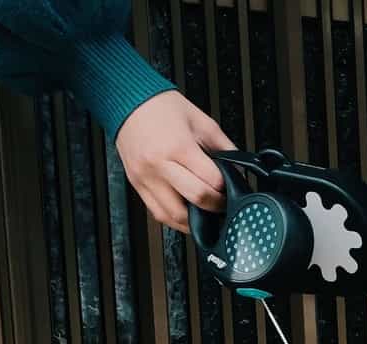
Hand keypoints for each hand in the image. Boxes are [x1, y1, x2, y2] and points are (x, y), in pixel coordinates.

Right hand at [115, 90, 233, 228]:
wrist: (127, 101)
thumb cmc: (162, 108)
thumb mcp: (203, 122)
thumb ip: (225, 147)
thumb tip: (238, 169)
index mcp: (178, 148)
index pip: (212, 181)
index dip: (228, 188)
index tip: (233, 188)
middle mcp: (159, 165)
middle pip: (197, 199)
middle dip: (217, 205)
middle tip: (224, 202)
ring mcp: (145, 177)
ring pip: (175, 215)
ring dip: (196, 220)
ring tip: (208, 212)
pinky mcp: (136, 184)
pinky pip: (158, 213)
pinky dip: (176, 219)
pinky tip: (188, 214)